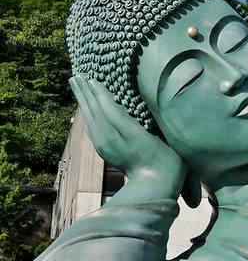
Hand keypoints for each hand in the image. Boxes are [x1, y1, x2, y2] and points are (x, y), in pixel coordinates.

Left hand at [69, 75, 183, 180]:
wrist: (156, 184)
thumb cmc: (159, 157)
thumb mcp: (139, 133)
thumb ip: (119, 115)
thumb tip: (103, 98)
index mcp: (116, 129)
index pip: (102, 104)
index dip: (97, 89)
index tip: (89, 75)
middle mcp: (106, 136)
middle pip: (92, 110)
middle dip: (85, 93)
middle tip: (75, 77)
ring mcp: (105, 145)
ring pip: (90, 119)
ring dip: (84, 102)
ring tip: (78, 88)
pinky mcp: (108, 151)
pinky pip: (93, 128)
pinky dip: (89, 115)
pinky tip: (89, 111)